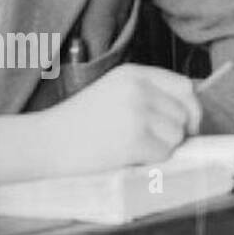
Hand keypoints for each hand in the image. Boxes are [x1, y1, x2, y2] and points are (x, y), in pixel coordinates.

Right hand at [43, 64, 201, 174]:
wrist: (43, 143)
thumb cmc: (78, 123)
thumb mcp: (114, 92)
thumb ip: (149, 94)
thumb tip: (189, 115)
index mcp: (135, 74)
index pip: (185, 86)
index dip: (190, 108)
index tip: (186, 124)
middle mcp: (140, 89)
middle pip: (185, 112)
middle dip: (177, 131)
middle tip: (156, 142)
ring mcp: (137, 113)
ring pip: (177, 135)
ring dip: (163, 147)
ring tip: (135, 148)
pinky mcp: (133, 139)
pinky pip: (163, 153)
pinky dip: (152, 160)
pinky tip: (130, 157)